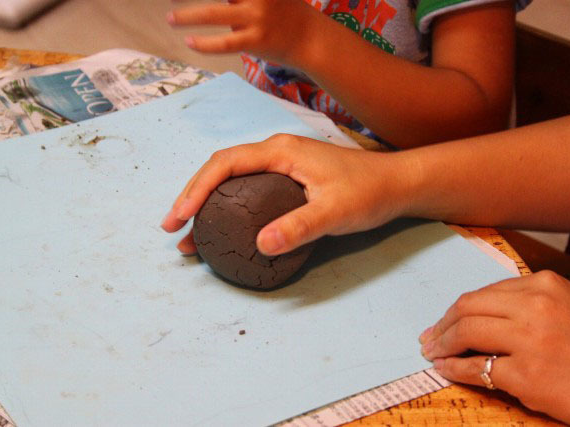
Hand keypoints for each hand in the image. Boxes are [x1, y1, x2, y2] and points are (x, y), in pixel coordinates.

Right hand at [161, 134, 414, 254]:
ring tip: (189, 234)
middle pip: (220, 169)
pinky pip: (246, 188)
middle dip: (192, 196)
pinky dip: (227, 206)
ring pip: (231, 179)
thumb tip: (260, 245)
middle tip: (173, 228)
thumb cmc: (369, 192)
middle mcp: (275, 153)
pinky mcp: (287, 178)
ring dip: (206, 202)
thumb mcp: (335, 211)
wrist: (396, 184)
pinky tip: (223, 225)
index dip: (197, 189)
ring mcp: (280, 165)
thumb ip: (300, 227)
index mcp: (279, 152)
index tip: (181, 216)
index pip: (225, 163)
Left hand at [166, 0, 324, 67]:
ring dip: (187, 17)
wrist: (309, 37)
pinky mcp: (256, 40)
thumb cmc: (281, 10)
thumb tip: (211, 4)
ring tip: (170, 19)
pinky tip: (190, 41)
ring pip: (213, 14)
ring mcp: (256, 17)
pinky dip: (204, 43)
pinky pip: (224, 43)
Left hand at [419, 270, 569, 424]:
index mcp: (543, 284)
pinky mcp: (527, 374)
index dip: (457, 309)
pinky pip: (476, 368)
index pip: (483, 294)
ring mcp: (530, 340)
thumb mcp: (567, 307)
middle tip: (429, 337)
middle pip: (467, 308)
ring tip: (433, 353)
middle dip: (442, 324)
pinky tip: (446, 370)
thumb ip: (526, 302)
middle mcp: (535, 306)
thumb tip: (476, 313)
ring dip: (442, 344)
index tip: (443, 320)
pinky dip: (454, 369)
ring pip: (466, 333)